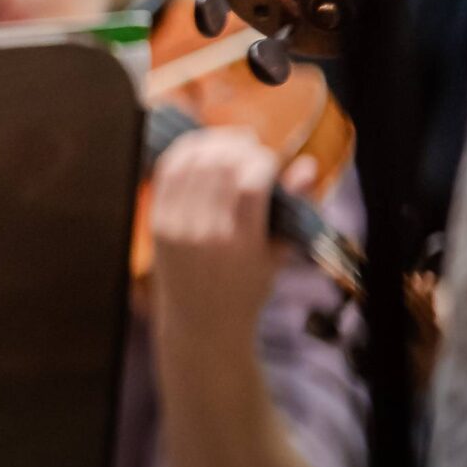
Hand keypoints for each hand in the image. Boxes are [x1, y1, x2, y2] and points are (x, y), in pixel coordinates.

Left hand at [149, 127, 311, 345]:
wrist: (201, 323)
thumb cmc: (248, 288)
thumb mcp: (278, 255)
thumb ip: (294, 209)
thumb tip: (308, 165)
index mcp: (241, 246)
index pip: (249, 185)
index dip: (263, 160)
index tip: (273, 160)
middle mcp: (205, 235)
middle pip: (219, 167)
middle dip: (239, 147)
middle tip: (252, 145)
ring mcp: (177, 227)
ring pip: (191, 163)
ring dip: (213, 142)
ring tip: (231, 142)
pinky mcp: (157, 222)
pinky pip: (167, 172)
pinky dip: (186, 152)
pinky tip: (204, 148)